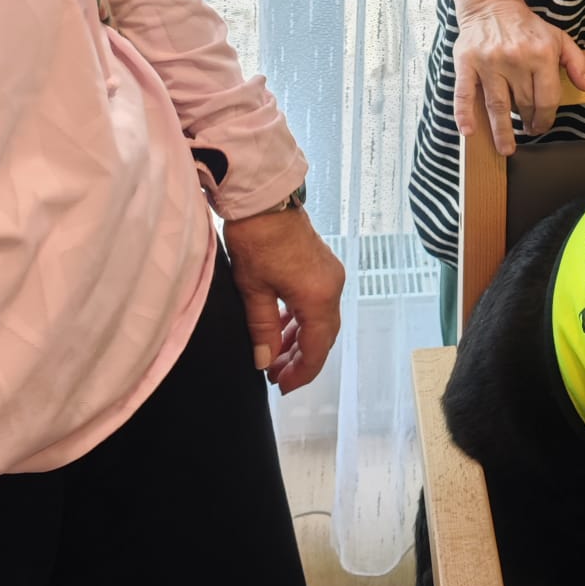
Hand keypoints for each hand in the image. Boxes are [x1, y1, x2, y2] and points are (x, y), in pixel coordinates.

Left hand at [224, 205, 345, 392]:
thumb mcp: (253, 290)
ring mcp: (328, 275)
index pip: (317, 348)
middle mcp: (331, 287)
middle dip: (300, 359)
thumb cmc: (258, 239)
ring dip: (299, 340)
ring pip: (319, 320)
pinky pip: (316, 303)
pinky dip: (300, 320)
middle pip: (323, 336)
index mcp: (318, 297)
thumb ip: (261, 330)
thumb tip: (264, 361)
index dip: (301, 372)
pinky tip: (280, 326)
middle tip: (276, 376)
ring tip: (274, 356)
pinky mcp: (320, 266)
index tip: (281, 386)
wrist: (264, 199)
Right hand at [453, 0, 584, 153]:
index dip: (546, 118)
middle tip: (527, 131)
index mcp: (541, 54)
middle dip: (528, 122)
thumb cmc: (527, 27)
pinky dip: (465, 114)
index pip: (547, 98)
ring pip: (497, 105)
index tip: (542, 126)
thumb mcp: (559, 37)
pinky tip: (469, 131)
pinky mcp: (466, 63)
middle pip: (523, 104)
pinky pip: (465, 93)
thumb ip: (577, 61)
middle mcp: (515, 59)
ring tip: (506, 147)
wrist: (492, 6)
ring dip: (502, 130)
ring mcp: (489, 62)